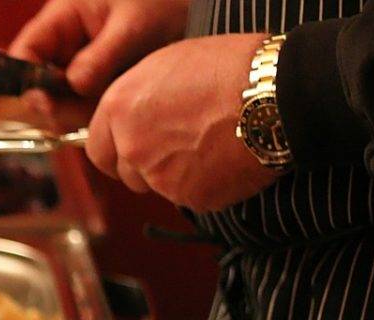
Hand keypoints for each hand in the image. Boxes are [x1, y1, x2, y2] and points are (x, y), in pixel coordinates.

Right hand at [9, 0, 190, 97]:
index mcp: (63, 19)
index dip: (26, 80)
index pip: (25, 53)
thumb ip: (100, 56)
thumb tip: (73, 85)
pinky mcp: (99, 83)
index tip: (45, 101)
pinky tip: (120, 104)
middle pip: (40, 85)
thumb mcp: (131, 25)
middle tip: (87, 109)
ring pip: (63, 102)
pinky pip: (87, 106)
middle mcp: (66, 45)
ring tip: (113, 101)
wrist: (196, 8)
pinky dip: (99, 113)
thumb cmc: (161, 0)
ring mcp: (81, 66)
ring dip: (82, 111)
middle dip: (59, 103)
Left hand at [86, 34, 279, 211]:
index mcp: (119, 109)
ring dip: (176, 176)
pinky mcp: (191, 198)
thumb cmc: (229, 67)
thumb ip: (138, 101)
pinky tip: (228, 159)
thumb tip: (130, 121)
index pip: (98, 151)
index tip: (130, 150)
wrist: (275, 93)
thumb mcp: (167, 66)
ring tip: (210, 146)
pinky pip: (192, 198)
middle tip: (179, 147)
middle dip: (146, 167)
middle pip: (127, 175)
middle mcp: (132, 147)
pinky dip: (207, 186)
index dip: (116, 151)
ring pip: (159, 188)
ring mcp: (160, 178)